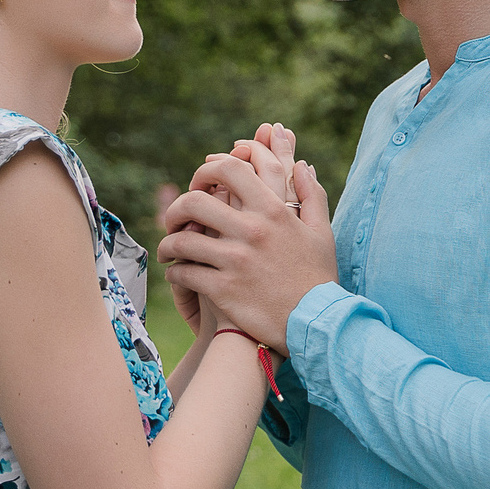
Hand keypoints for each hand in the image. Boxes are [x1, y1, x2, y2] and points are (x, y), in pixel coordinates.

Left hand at [157, 125, 335, 356]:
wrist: (315, 323)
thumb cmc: (318, 277)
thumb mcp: (321, 231)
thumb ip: (311, 194)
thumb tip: (302, 165)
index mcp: (273, 210)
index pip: (230, 169)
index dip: (207, 168)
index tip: (200, 181)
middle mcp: (251, 230)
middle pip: (194, 201)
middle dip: (176, 207)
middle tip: (175, 218)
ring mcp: (235, 260)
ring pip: (181, 239)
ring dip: (169, 243)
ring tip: (169, 250)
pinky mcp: (223, 288)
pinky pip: (184, 271)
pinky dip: (175, 271)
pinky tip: (178, 273)